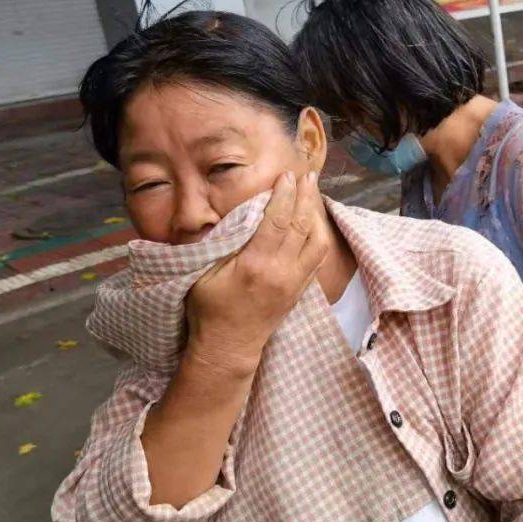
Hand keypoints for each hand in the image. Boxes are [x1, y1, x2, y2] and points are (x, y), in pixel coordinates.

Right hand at [185, 171, 327, 378]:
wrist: (229, 347)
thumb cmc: (209, 309)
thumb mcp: (203, 273)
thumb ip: (219, 244)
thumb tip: (234, 215)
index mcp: (256, 265)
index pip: (277, 221)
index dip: (284, 195)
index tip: (287, 175)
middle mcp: (282, 271)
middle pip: (301, 225)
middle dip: (305, 196)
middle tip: (307, 174)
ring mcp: (295, 282)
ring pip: (317, 240)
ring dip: (316, 214)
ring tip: (312, 192)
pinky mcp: (301, 290)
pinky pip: (318, 257)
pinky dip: (318, 235)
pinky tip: (313, 222)